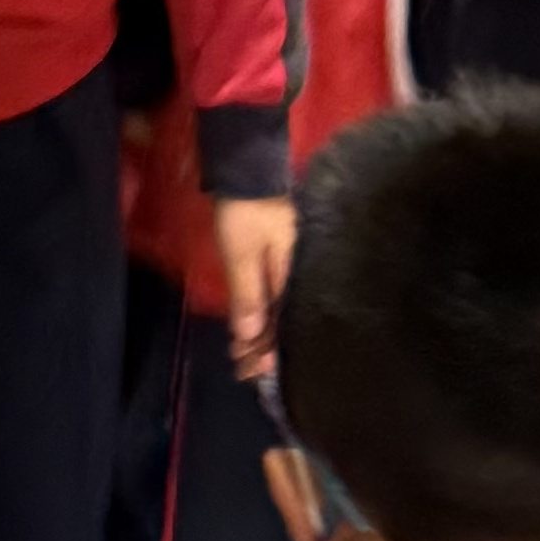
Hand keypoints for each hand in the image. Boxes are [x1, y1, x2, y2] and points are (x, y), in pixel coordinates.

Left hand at [211, 195, 295, 377]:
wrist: (248, 168)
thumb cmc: (245, 211)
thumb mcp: (242, 255)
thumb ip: (248, 295)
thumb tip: (251, 338)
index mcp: (294, 276)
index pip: (282, 324)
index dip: (266, 351)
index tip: (248, 373)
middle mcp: (297, 273)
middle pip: (283, 319)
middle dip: (264, 348)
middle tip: (243, 372)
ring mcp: (290, 263)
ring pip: (278, 308)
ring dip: (261, 332)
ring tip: (243, 354)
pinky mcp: (279, 255)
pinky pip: (274, 293)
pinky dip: (261, 312)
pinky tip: (253, 322)